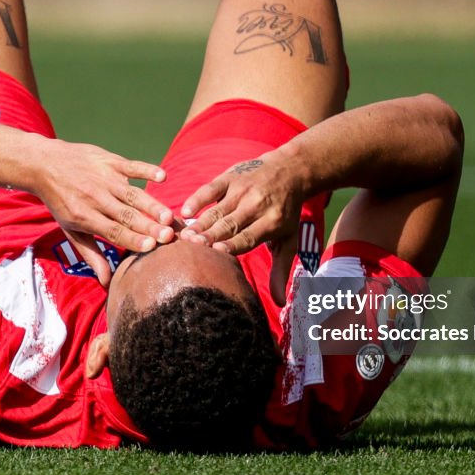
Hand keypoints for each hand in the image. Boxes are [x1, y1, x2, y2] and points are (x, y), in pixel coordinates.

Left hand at [34, 141, 174, 285]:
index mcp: (85, 217)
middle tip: (168, 236)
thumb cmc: (61, 201)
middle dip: (148, 226)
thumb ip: (91, 254)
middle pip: (126, 215)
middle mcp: (96, 198)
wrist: (45, 164)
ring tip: (169, 216)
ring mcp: (104, 178)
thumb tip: (106, 281)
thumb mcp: (70, 230)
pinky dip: (147, 170)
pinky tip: (163, 177)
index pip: (112, 231)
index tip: (151, 246)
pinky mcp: (110, 161)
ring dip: (152, 204)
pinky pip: (131, 166)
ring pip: (132, 194)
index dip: (132, 238)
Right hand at [179, 152, 306, 304]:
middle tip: (190, 247)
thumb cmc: (285, 213)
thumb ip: (280, 270)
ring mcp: (242, 189)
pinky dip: (197, 198)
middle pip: (230, 224)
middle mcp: (257, 204)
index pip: (249, 236)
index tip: (215, 252)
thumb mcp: (288, 240)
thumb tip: (279, 304)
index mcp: (272, 222)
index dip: (232, 244)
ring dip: (200, 223)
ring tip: (184, 236)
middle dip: (210, 235)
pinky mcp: (230, 176)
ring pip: (217, 209)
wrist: (290, 170)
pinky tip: (184, 211)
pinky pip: (211, 188)